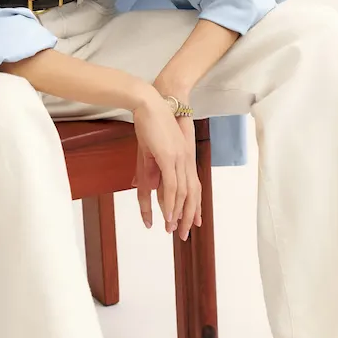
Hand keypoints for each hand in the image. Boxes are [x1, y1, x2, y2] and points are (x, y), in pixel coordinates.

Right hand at [131, 85, 201, 241]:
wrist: (149, 103)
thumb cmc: (149, 122)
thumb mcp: (150, 150)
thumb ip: (149, 169)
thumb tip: (143, 185)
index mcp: (184, 158)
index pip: (193, 187)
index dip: (194, 206)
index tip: (193, 222)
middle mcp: (186, 160)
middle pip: (191, 194)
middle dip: (188, 216)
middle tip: (184, 234)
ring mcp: (180, 159)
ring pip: (183, 194)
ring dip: (178, 214)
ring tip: (173, 229)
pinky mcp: (170, 158)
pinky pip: (173, 185)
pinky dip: (172, 202)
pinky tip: (168, 214)